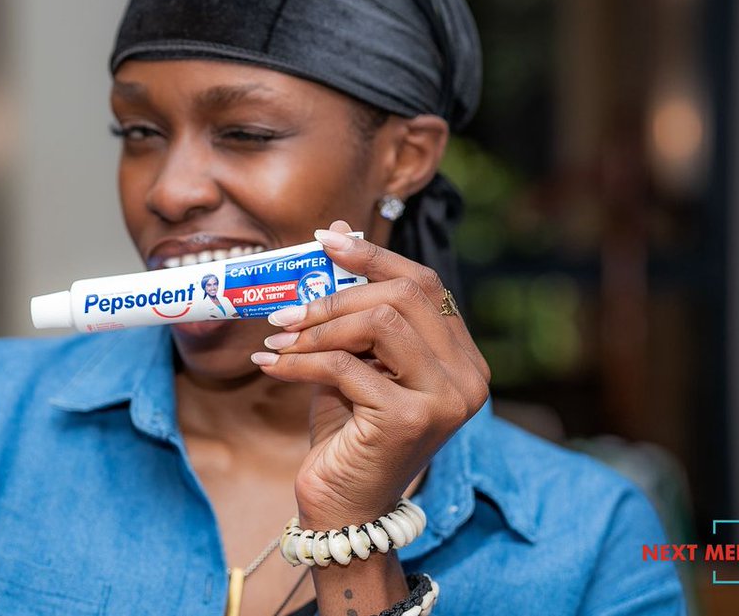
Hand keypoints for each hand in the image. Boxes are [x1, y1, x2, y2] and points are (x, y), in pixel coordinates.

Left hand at [252, 219, 490, 524]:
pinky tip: (271, 365)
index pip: (425, 283)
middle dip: (337, 294)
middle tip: (287, 309)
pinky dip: (299, 360)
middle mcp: (467, 376)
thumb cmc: (348, 430)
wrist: (343, 506)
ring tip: (278, 338)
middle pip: (405, 295)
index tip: (325, 240)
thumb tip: (337, 232)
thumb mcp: (352, 358)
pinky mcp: (411, 420)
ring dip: (318, 325)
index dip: (375, 255)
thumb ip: (352, 306)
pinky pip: (345, 366)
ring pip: (380, 322)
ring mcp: (445, 399)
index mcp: (462, 357)